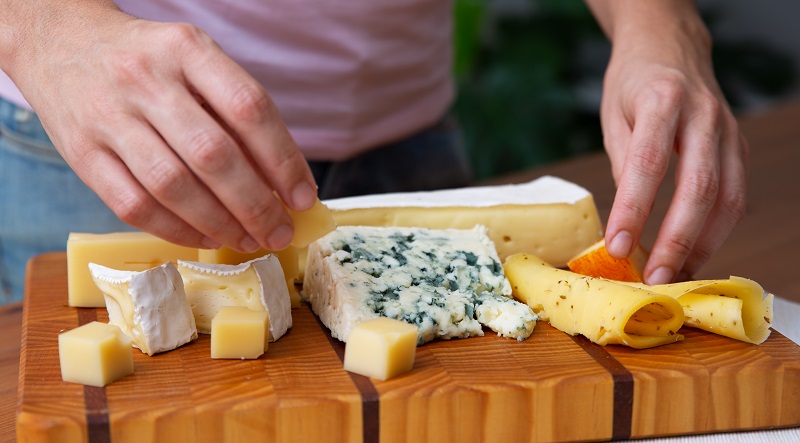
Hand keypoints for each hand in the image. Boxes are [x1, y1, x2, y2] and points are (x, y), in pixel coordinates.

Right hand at [4, 3, 316, 251]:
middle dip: (256, 204)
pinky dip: (175, 229)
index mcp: (187, 49)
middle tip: (280, 232)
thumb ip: (235, 111)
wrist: (60, 42)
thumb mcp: (194, 61)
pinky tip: (204, 237)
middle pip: (213, 154)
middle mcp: (146, 79)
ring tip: (249, 240)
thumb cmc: (148, 61)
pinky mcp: (81, 152)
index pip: (249, 108)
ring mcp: (109, 116)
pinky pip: (133, 205)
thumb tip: (283, 180)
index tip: (303, 197)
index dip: (283, 160)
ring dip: (220, 223)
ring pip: (173, 185)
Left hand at [595, 4, 747, 283]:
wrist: (671, 47)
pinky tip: (695, 253)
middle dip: (676, 239)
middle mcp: (703, 115)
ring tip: (675, 275)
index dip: (634, 210)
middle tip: (654, 277)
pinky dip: (717, 230)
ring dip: (703, 244)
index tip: (617, 247)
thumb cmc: (634, 83)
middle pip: (698, 187)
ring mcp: (728, 131)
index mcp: (663, 100)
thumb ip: (625, 164)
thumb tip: (629, 221)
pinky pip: (735, 195)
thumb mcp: (615, 116)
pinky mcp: (739, 147)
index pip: (649, 163)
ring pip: (727, 197)